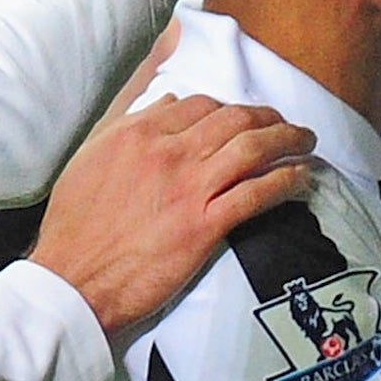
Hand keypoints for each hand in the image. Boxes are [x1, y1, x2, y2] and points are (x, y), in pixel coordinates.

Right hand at [29, 93, 315, 340]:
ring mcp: (189, 189)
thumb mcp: (92, 159)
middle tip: (287, 126)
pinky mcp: (204, 225)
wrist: (72, 280)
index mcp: (138, 134)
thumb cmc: (76, 225)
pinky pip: (257, 193)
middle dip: (270, 117)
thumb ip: (131, 125)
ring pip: (253, 148)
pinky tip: (302, 176)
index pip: (200, 104)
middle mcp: (167, 153)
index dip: (231, 108)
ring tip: (307, 142)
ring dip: (290, 140)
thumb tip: (169, 101)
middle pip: (235, 119)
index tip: (246, 118)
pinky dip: (286, 180)